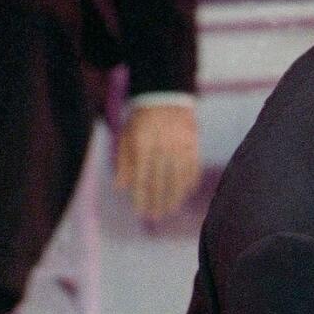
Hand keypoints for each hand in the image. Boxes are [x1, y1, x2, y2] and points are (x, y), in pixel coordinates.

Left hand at [115, 104, 199, 221]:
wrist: (165, 97)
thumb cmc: (141, 120)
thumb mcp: (127, 136)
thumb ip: (124, 162)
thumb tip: (120, 188)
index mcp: (142, 144)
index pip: (141, 178)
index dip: (141, 197)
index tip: (141, 212)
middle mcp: (162, 147)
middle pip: (160, 181)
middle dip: (157, 201)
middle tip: (156, 216)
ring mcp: (179, 146)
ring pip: (178, 178)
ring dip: (174, 196)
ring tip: (170, 209)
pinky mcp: (193, 144)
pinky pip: (192, 168)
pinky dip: (188, 182)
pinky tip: (185, 193)